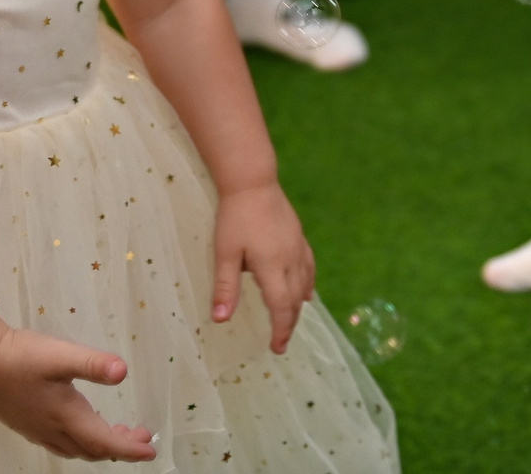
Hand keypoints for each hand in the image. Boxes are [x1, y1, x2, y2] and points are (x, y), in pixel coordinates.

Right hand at [0, 326, 157, 460]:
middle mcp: (52, 429)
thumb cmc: (21, 357)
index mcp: (66, 416)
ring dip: (99, 446)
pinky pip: (60, 443)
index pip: (104, 442)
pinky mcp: (26, 423)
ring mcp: (37, 429)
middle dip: (118, 447)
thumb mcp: (62, 356)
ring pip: (74, 449)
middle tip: (140, 437)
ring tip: (118, 433)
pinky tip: (82, 425)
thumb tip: (123, 372)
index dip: (129, 449)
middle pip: (91, 450)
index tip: (151, 451)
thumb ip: (94, 364)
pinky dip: (80, 440)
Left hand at [211, 182, 312, 355]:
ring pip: (305, 285)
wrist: (252, 182)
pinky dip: (308, 285)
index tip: (276, 348)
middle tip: (282, 343)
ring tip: (291, 322)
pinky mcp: (299, 237)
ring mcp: (298, 247)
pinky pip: (309, 268)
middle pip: (295, 300)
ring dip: (298, 307)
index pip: (281, 307)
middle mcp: (291, 259)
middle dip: (289, 324)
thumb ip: (226, 288)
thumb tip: (221, 321)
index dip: (280, 330)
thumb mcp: (225, 253)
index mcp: (273, 266)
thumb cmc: (234, 217)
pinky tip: (307, 292)